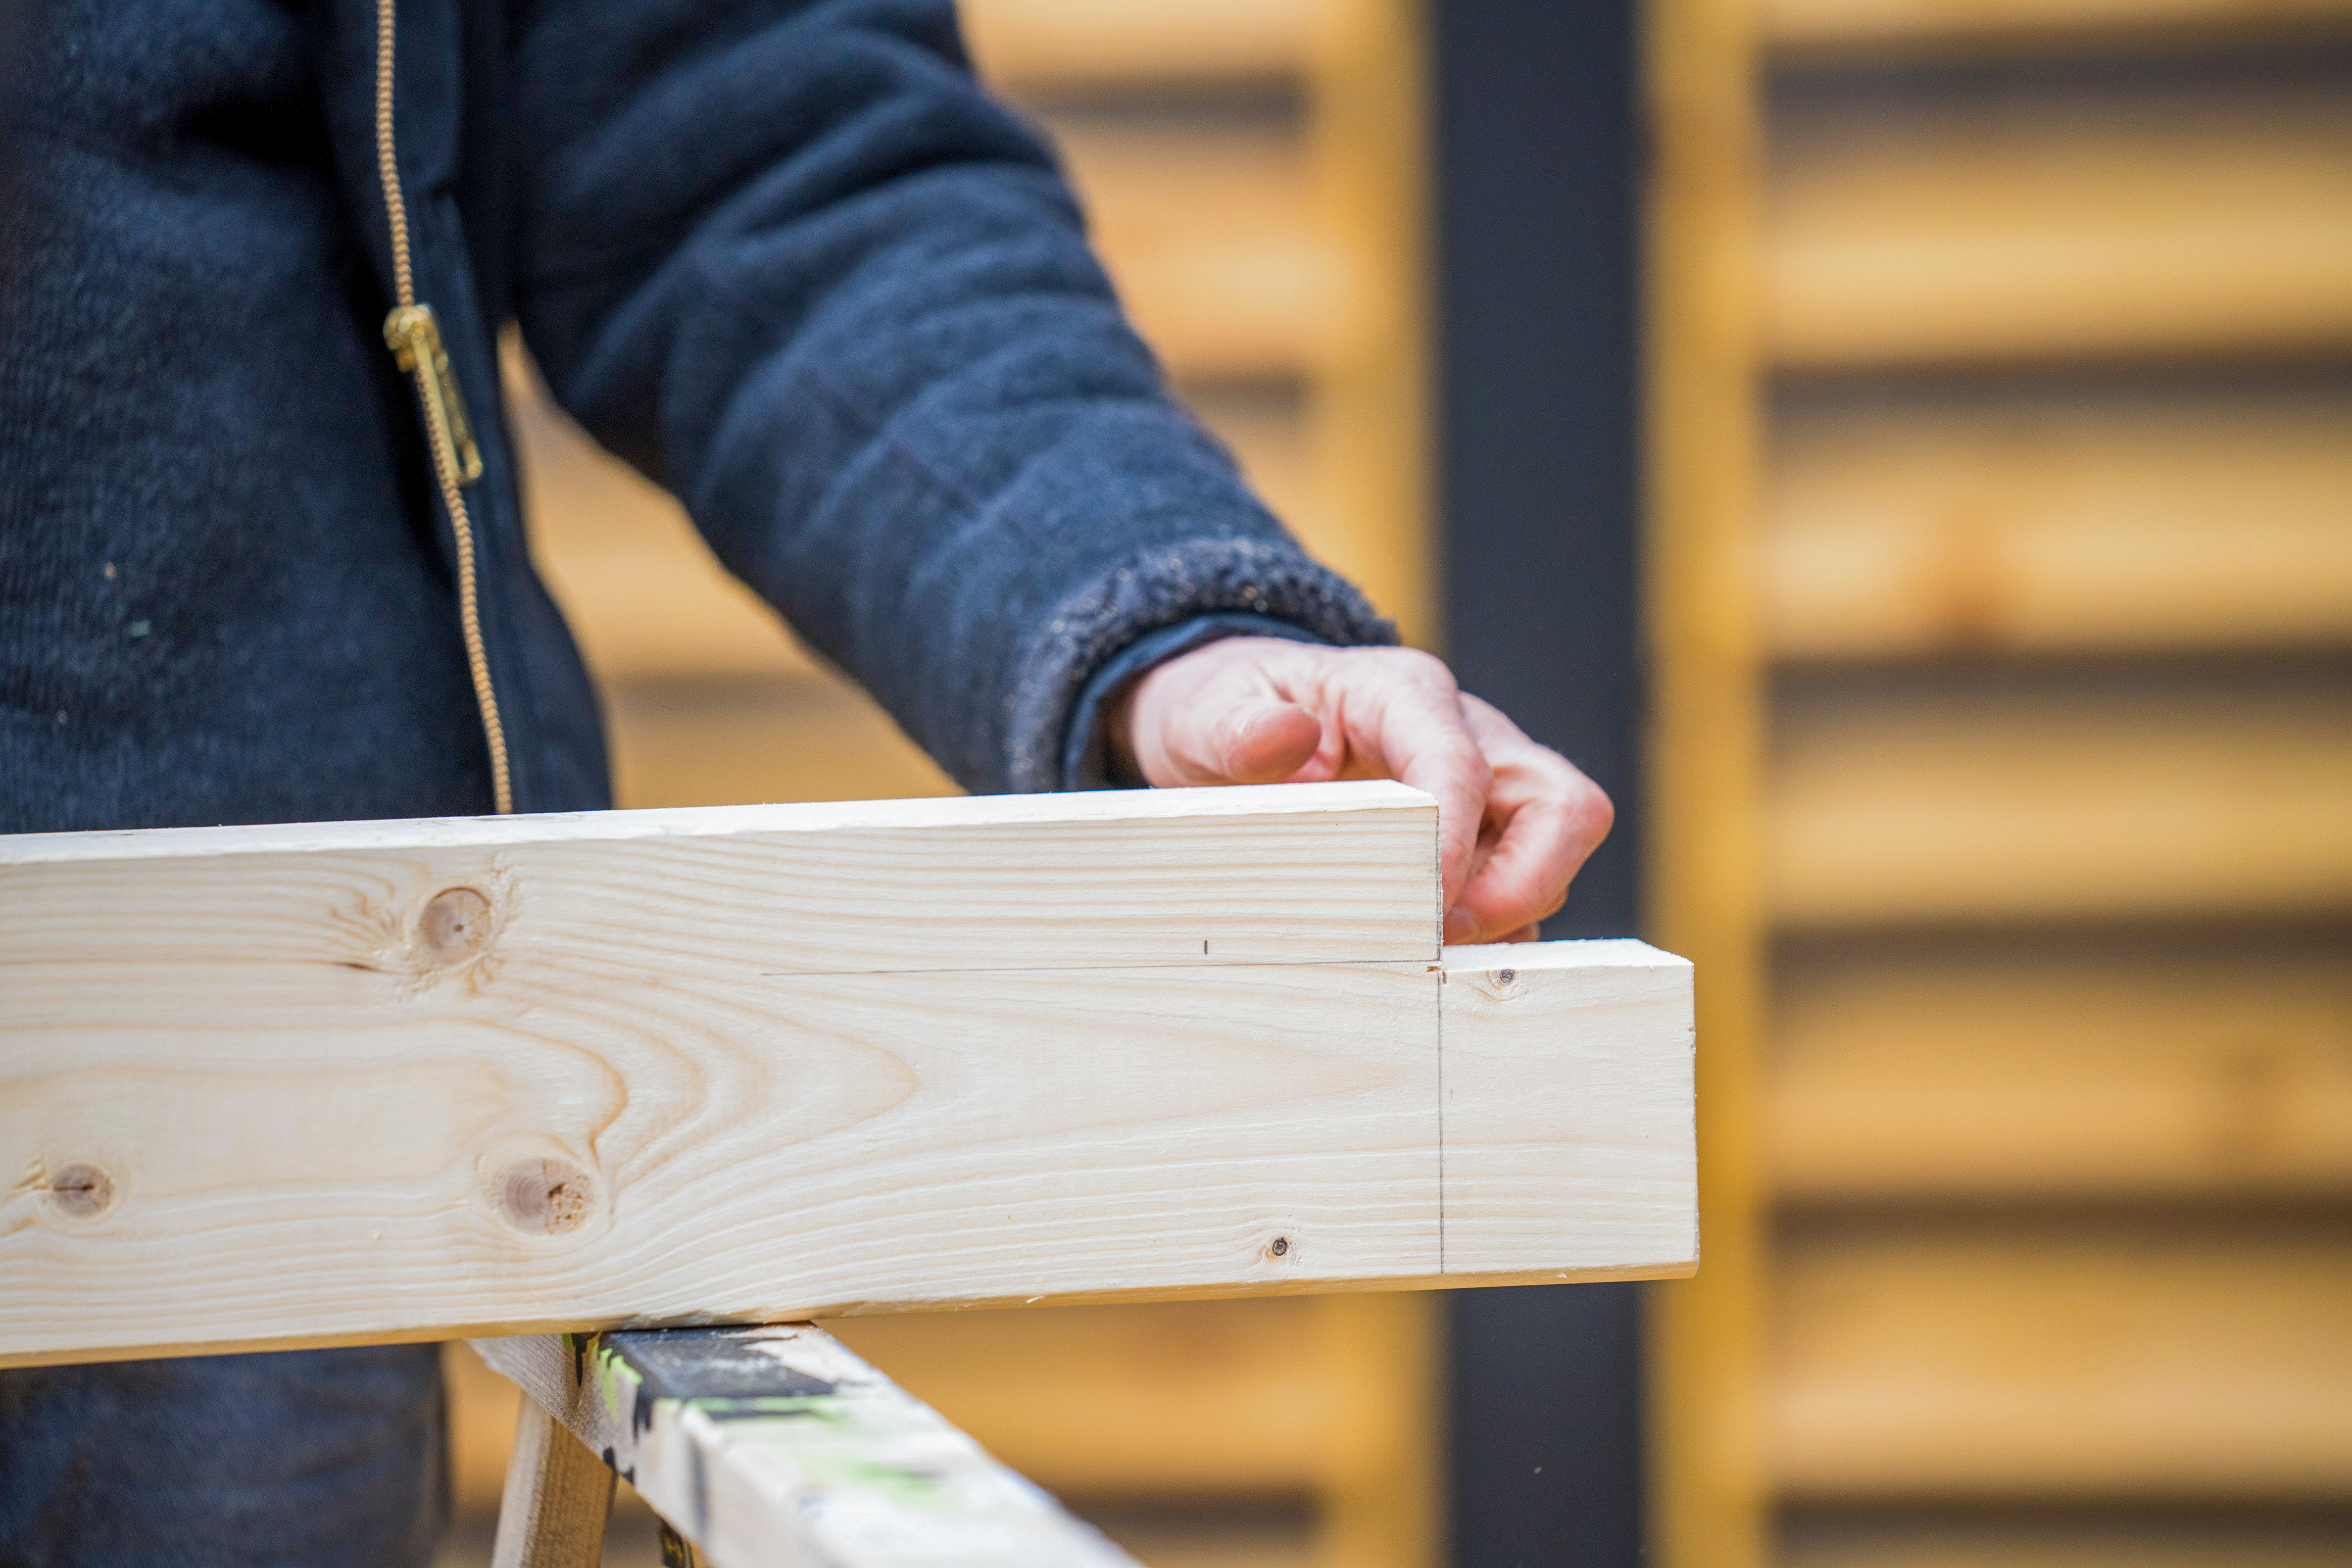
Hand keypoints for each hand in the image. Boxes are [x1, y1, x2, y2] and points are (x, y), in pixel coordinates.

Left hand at [1108, 638, 1612, 942]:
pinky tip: (1434, 959)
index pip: (1463, 766)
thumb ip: (1239, 728)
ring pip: (1556, 850)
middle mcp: (1468, 734)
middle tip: (1448, 940)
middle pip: (1562, 805)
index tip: (1427, 912)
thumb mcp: (1206, 713)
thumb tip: (1286, 739)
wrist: (1227, 720)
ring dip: (1511, 913)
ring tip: (1432, 957)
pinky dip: (1497, 930)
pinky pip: (1525, 888)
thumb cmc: (1225, 713)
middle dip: (1527, 884)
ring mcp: (1487, 787)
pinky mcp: (1484, 835)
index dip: (1458, 843)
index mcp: (1403, 695)